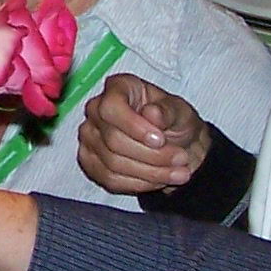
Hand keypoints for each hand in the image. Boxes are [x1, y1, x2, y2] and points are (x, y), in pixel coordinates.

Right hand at [77, 75, 210, 195]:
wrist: (177, 146)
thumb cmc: (174, 122)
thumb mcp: (180, 111)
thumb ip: (168, 111)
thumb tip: (152, 114)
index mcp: (118, 88)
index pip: (111, 107)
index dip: (134, 126)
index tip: (161, 139)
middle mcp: (96, 109)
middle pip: (113, 140)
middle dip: (151, 155)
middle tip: (180, 159)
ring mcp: (90, 137)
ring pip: (112, 163)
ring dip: (150, 172)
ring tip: (177, 172)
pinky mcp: (90, 162)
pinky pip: (110, 179)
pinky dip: (139, 183)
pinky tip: (159, 179)